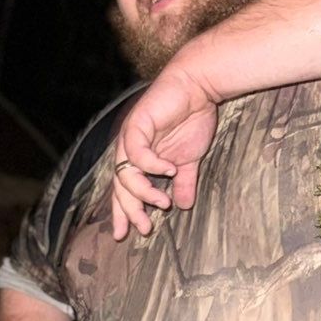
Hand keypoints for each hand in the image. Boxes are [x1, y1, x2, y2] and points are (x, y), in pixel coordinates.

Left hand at [111, 66, 219, 239]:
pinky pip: (137, 151)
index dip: (124, 212)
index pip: (124, 191)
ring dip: (143, 191)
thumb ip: (183, 182)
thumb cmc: (192, 118)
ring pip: (125, 173)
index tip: (126, 235)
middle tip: (144, 227)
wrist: (199, 86)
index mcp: (137, 160)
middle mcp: (128, 151)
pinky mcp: (137, 124)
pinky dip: (151, 164)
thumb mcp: (189, 159)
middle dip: (130, 210)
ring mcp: (130, 138)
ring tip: (161, 203)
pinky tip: (168, 171)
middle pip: (120, 187)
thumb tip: (184, 206)